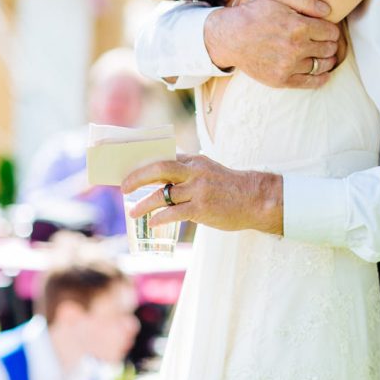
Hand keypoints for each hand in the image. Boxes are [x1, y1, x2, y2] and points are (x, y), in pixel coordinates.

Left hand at [121, 152, 282, 233]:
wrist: (256, 199)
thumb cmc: (229, 187)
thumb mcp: (208, 170)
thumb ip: (187, 170)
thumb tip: (160, 174)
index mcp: (195, 160)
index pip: (164, 156)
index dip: (144, 163)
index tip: (129, 169)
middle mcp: (195, 172)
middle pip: (158, 169)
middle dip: (136, 177)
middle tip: (123, 187)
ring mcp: (198, 190)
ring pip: (162, 195)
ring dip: (143, 204)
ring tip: (133, 211)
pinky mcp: (202, 209)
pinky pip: (173, 213)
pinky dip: (159, 218)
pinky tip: (152, 223)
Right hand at [203, 0, 341, 88]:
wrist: (230, 36)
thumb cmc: (255, 14)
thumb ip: (306, 0)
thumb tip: (329, 10)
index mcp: (298, 26)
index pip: (331, 32)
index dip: (331, 30)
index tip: (327, 30)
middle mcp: (296, 48)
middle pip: (328, 49)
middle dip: (330, 44)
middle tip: (325, 42)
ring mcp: (288, 66)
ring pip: (321, 65)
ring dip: (327, 60)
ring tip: (324, 56)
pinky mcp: (281, 79)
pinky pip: (310, 82)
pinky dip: (321, 78)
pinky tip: (323, 73)